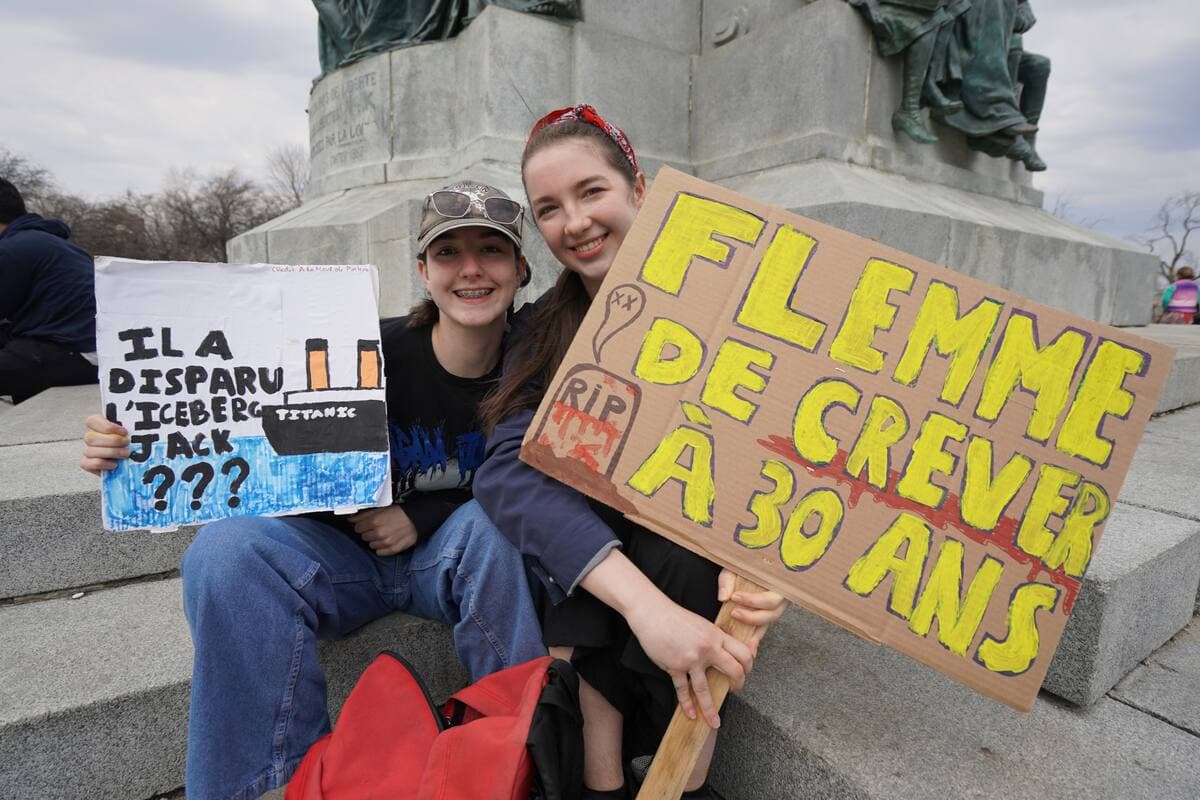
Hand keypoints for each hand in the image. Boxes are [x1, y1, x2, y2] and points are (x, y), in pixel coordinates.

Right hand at [80, 414, 130, 474]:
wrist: (136, 462)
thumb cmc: (136, 443)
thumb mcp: (136, 433)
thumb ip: (135, 427)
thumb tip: (147, 420)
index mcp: (100, 426)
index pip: (92, 421)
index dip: (107, 426)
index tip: (124, 432)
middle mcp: (92, 438)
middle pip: (91, 437)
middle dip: (112, 441)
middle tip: (127, 443)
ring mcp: (89, 451)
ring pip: (90, 451)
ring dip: (110, 453)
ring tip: (126, 454)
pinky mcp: (88, 464)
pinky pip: (87, 464)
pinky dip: (102, 464)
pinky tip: (115, 464)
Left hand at [349, 505, 418, 555]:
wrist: (417, 519)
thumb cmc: (400, 512)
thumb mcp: (382, 508)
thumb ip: (364, 514)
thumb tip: (351, 520)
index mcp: (374, 521)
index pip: (357, 527)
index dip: (362, 525)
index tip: (367, 524)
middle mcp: (379, 533)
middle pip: (363, 536)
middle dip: (368, 532)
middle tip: (378, 527)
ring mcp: (386, 543)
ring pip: (371, 545)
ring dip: (375, 540)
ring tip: (384, 533)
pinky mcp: (392, 549)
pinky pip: (379, 552)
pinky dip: (382, 547)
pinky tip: (388, 540)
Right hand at [580, 550, 754, 727]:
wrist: (652, 613)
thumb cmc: (676, 617)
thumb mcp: (702, 624)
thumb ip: (715, 639)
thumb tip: (727, 654)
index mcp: (716, 635)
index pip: (743, 653)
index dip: (748, 666)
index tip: (745, 673)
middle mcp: (708, 648)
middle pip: (733, 671)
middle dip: (738, 685)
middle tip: (735, 691)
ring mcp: (691, 659)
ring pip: (706, 690)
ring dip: (711, 710)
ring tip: (714, 723)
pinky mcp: (675, 666)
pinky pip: (683, 690)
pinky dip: (687, 704)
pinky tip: (690, 714)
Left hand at [717, 568, 788, 653]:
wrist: (750, 560)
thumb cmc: (745, 562)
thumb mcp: (735, 565)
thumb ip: (728, 579)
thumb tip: (724, 598)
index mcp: (778, 582)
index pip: (771, 598)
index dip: (753, 601)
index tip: (735, 597)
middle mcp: (781, 596)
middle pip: (772, 614)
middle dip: (752, 617)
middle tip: (734, 614)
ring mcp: (776, 606)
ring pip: (769, 623)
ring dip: (754, 633)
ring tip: (738, 636)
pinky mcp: (768, 613)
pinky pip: (763, 627)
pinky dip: (755, 637)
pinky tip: (747, 646)